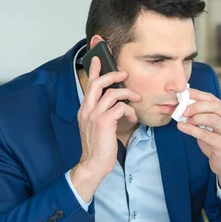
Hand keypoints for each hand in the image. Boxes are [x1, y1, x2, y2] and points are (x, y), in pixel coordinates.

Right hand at [70, 57, 140, 201]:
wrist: (93, 164)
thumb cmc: (98, 147)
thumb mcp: (97, 127)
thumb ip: (103, 113)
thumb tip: (117, 104)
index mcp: (84, 110)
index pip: (88, 85)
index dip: (94, 70)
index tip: (98, 57)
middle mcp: (87, 110)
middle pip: (97, 83)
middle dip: (112, 74)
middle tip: (123, 73)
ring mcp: (94, 115)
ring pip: (112, 93)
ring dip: (127, 94)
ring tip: (136, 99)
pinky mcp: (104, 122)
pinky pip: (120, 107)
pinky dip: (129, 110)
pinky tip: (132, 118)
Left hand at [177, 89, 220, 192]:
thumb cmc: (216, 144)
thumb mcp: (209, 127)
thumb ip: (201, 116)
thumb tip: (184, 106)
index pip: (213, 99)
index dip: (198, 94)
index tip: (184, 93)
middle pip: (214, 106)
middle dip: (196, 106)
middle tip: (183, 110)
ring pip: (212, 118)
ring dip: (195, 118)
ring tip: (185, 120)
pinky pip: (205, 134)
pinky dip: (191, 129)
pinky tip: (182, 127)